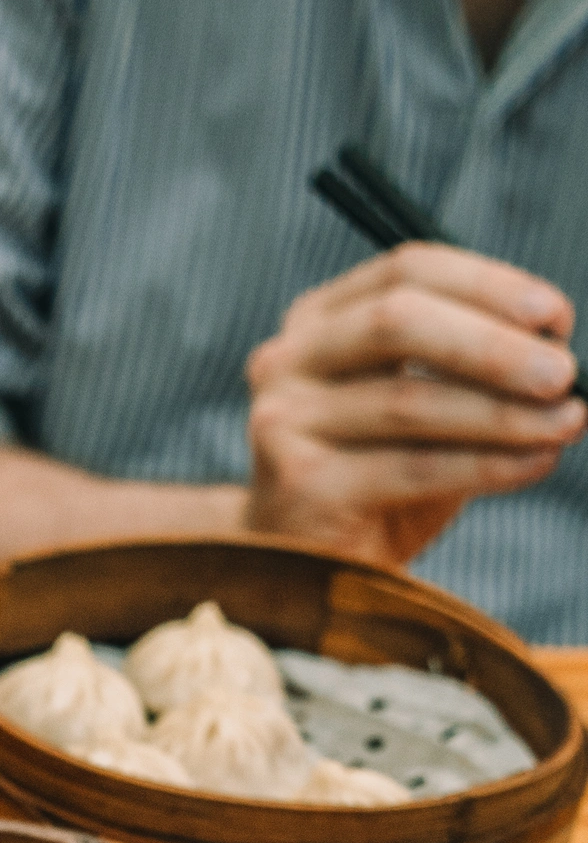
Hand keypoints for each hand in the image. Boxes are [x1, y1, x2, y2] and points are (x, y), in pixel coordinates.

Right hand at [243, 244, 585, 565]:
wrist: (312, 571)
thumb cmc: (376, 483)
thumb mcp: (422, 410)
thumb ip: (470, 371)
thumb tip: (555, 350)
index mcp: (318, 322)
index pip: (407, 271)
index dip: (488, 285)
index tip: (556, 317)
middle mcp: (287, 361)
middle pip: (398, 322)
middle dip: (493, 346)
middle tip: (563, 373)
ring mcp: (284, 422)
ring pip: (409, 402)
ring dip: (503, 413)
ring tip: (566, 423)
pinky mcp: (300, 486)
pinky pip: (412, 468)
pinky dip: (486, 465)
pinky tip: (533, 462)